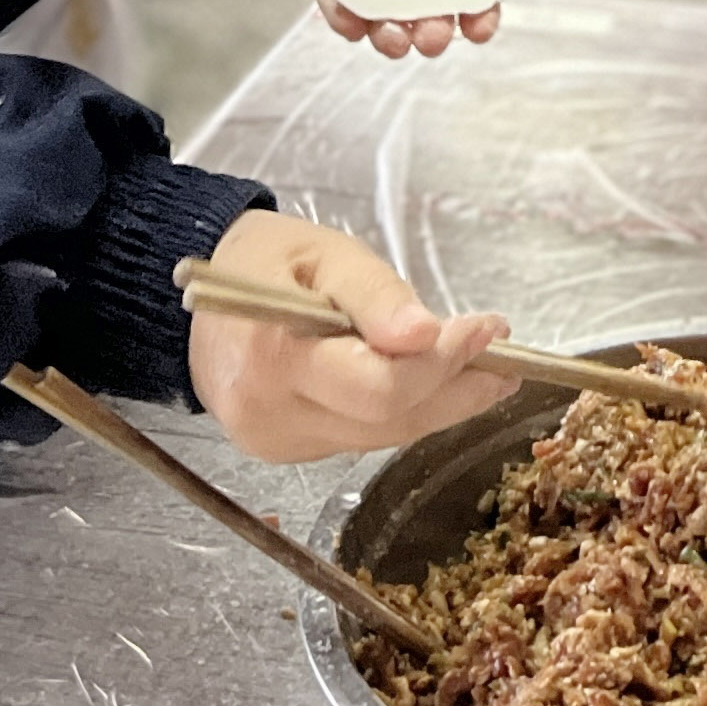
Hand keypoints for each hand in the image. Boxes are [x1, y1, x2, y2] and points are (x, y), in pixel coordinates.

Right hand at [186, 208, 516, 460]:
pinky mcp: (282, 451)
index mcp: (273, 351)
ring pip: (383, 436)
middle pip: (388, 418)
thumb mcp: (328, 254)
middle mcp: (268, 408)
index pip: (380, 382)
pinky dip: (403, 412)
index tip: (491, 329)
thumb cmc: (268, 262)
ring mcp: (274, 438)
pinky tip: (430, 386)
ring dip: (440, 404)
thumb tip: (426, 335)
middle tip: (504, 357)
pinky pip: (362, 439)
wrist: (202, 299)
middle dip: (456, 389)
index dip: (445, 362)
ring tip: (484, 370)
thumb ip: (377, 296)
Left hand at [273, 0, 515, 57]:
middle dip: (436, 31)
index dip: (480, 11)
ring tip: (396, 38)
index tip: (481, 26)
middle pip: (431, 10)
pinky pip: (337, 4)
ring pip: (386, 17)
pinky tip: (353, 20)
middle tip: (433, 35)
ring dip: (393, 36)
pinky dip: (346, 19)